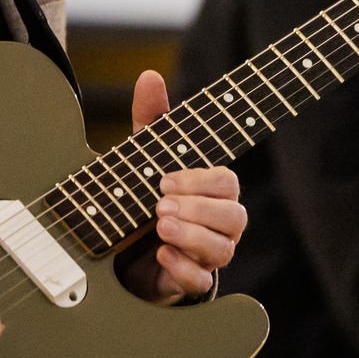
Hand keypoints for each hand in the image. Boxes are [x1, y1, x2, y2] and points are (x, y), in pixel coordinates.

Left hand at [122, 70, 247, 304]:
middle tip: (160, 204)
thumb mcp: (144, 155)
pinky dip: (181, 268)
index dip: (201, 182)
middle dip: (198, 209)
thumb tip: (150, 75)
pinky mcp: (188, 282)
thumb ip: (151, 118)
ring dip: (192, 236)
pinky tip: (160, 255)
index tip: (165, 180)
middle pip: (235, 217)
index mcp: (213, 192)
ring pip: (223, 250)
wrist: (124, 250)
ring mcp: (206, 256)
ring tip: (160, 226)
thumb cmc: (146, 194)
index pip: (228, 183)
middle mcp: (218, 224)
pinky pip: (200, 282)